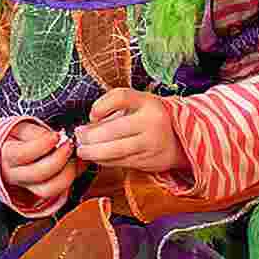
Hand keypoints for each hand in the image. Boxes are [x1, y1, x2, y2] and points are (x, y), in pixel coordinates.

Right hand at [0, 118, 77, 204]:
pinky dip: (69, 179)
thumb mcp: (21, 127)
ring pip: (47, 189)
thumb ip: (37, 133)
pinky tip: (74, 166)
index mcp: (6, 155)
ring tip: (72, 158)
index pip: (22, 154)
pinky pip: (56, 192)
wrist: (7, 150)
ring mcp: (26, 186)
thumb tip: (56, 138)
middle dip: (59, 159)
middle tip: (69, 145)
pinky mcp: (39, 191)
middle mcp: (14, 174)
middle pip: (37, 175)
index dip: (42, 145)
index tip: (55, 136)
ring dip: (66, 173)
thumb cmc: (15, 137)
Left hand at [74, 88, 188, 174]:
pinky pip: (121, 162)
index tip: (92, 114)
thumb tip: (85, 126)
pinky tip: (95, 157)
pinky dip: (104, 160)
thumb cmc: (150, 118)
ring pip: (116, 150)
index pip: (121, 97)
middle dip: (89, 136)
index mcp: (148, 102)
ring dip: (93, 152)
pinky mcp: (149, 161)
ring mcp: (152, 143)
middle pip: (113, 129)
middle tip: (78, 137)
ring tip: (82, 150)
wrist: (181, 139)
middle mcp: (152, 122)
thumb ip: (112, 108)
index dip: (101, 105)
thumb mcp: (137, 104)